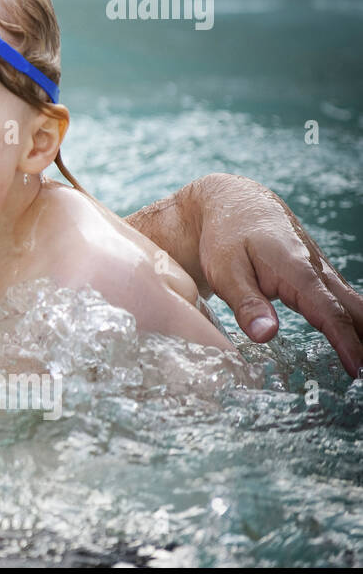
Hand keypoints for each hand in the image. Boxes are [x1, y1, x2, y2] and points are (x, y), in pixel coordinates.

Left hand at [191, 173, 362, 376]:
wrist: (235, 203)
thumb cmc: (226, 237)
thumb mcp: (224, 270)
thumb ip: (246, 303)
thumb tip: (266, 335)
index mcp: (297, 270)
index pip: (329, 312)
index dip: (346, 343)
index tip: (358, 370)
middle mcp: (318, 271)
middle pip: (354, 310)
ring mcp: (321, 272)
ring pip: (353, 305)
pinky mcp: (318, 276)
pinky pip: (343, 302)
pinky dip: (355, 322)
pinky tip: (358, 343)